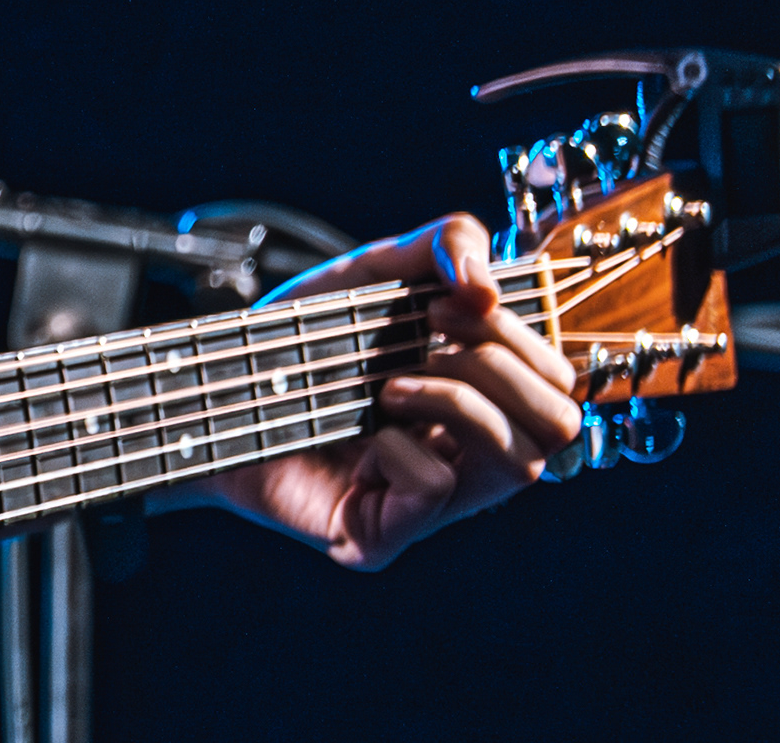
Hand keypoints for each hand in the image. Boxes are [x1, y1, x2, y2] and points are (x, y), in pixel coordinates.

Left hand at [205, 213, 583, 570]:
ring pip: (517, 463)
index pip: (559, 379)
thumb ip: (446, 245)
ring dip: (459, 402)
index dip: (520, 334)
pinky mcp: (382, 535)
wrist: (218, 383)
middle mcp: (470, 457)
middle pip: (561, 424)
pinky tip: (370, 431)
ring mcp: (431, 505)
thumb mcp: (378, 268)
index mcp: (483, 400)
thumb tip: (489, 283)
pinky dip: (407, 446)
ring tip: (393, 383)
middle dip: (501, 364)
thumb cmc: (303, 338)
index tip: (449, 300)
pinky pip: (438, 492)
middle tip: (429, 333)